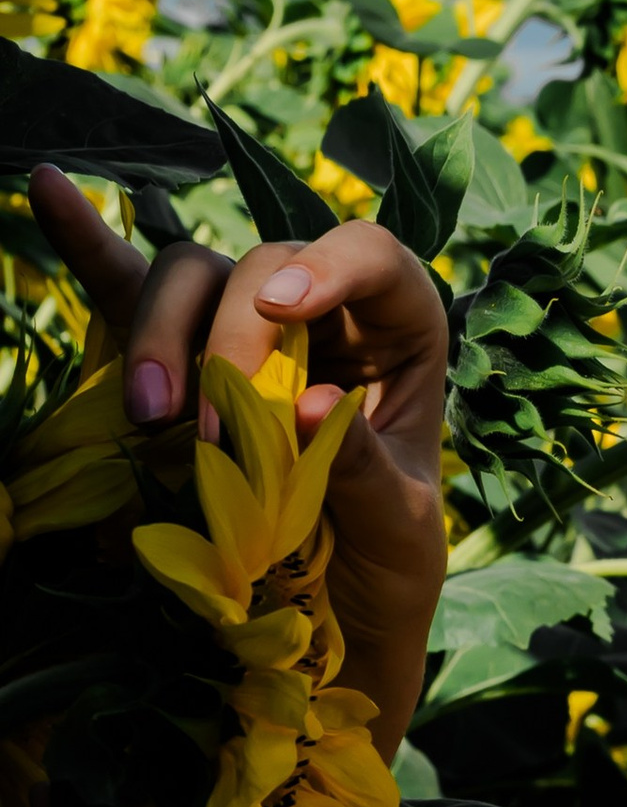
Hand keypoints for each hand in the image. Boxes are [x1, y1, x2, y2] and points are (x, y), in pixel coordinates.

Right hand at [29, 166, 450, 751]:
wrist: (343, 617)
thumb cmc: (388, 565)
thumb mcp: (401, 532)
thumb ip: (367, 471)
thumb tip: (310, 404)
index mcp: (400, 330)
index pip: (372, 256)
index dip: (329, 263)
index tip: (282, 305)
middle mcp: (323, 309)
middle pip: (259, 268)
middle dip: (225, 336)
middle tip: (205, 427)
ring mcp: (244, 326)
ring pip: (190, 277)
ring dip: (159, 334)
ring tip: (151, 415)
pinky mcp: (182, 357)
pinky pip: (128, 289)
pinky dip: (87, 245)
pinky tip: (45, 189)